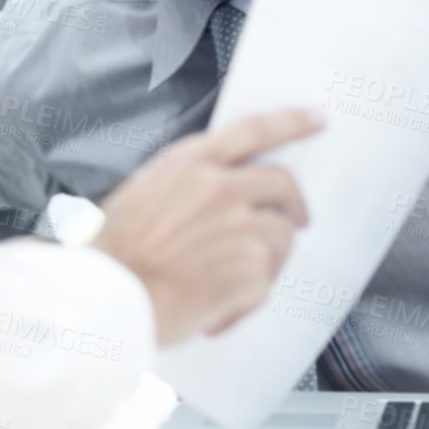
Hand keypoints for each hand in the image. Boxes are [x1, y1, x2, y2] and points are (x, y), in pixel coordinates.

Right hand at [91, 109, 320, 344]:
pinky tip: (219, 308)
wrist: (111, 299)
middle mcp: (220, 187)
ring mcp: (241, 225)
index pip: (255, 129)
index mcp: (191, 163)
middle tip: (295, 219)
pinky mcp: (253, 266)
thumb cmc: (116, 253)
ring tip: (233, 281)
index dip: (292, 122)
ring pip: (282, 234)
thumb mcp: (143, 192)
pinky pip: (269, 278)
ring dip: (266, 258)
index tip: (317, 120)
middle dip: (294, 203)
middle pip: (283, 183)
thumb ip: (187, 182)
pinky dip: (249, 297)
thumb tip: (221, 185)